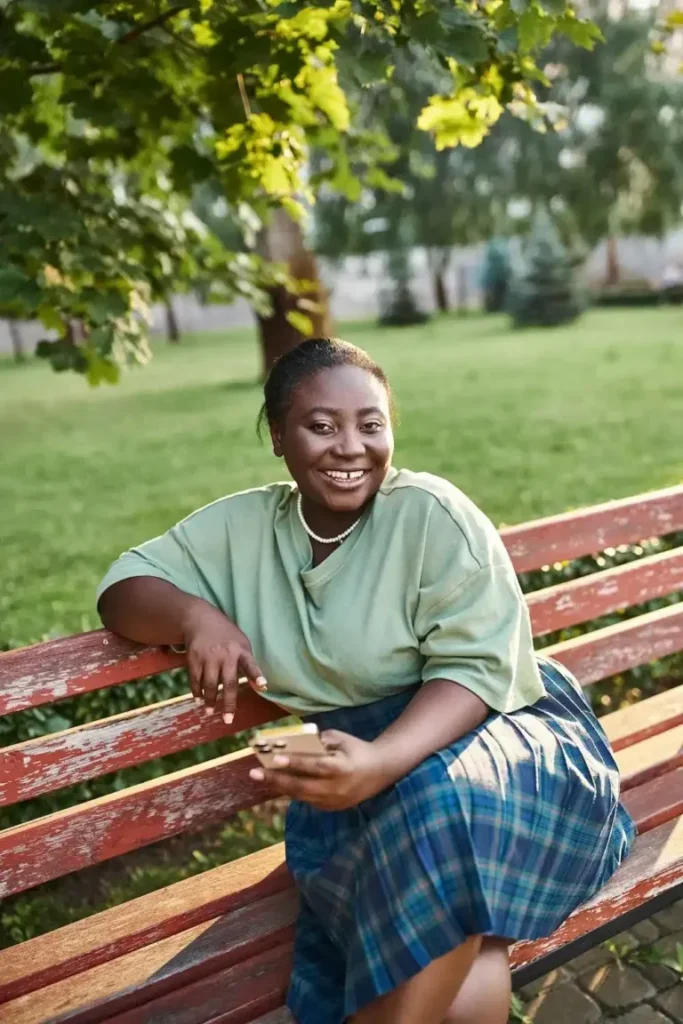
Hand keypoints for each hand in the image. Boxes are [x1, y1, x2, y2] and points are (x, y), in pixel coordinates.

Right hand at [182, 602, 266, 722]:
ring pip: (209, 684)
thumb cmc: (227, 636)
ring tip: (210, 712)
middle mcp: (225, 654)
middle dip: (228, 703)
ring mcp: (208, 656)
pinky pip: (195, 680)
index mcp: (241, 651)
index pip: (251, 664)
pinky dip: (197, 692)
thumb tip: (260, 687)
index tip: (263, 686)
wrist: (200, 619)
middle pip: (228, 683)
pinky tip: (199, 700)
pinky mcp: (194, 658)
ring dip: (209, 700)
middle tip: (228, 719)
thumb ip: (249, 664)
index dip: (257, 676)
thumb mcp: (242, 644)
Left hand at [248, 729, 391, 810]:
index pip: (314, 766)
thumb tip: (294, 743)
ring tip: (261, 777)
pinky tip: (277, 783)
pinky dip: (292, 791)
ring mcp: (333, 801)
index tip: (275, 758)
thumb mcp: (341, 739)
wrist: (380, 772)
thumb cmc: (356, 750)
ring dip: (280, 786)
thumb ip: (320, 741)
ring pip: (301, 796)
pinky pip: (307, 800)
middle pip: (302, 786)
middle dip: (276, 779)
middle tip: (254, 773)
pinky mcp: (331, 808)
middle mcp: (337, 788)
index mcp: (342, 768)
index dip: (294, 763)